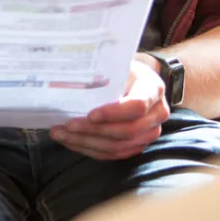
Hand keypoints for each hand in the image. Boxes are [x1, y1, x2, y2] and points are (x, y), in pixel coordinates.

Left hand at [50, 55, 168, 159]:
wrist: (137, 80)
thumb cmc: (124, 71)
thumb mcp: (119, 66)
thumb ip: (105, 76)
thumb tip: (72, 85)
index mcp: (153, 90)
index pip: (137, 106)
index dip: (113, 113)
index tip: (90, 114)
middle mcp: (157, 114)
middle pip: (127, 132)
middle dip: (94, 131)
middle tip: (68, 125)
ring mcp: (149, 133)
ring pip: (118, 147)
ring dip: (87, 143)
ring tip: (62, 134)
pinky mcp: (137, 145)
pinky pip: (114, 154)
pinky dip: (90, 149)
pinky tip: (71, 142)